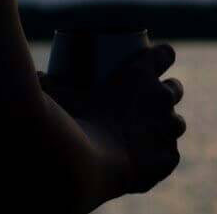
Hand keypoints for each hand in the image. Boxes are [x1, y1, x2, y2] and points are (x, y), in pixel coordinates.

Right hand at [41, 43, 185, 194]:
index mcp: (141, 72)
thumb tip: (38, 76)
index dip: (162, 55)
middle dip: (166, 92)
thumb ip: (47, 82)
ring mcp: (167, 129)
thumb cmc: (71, 121)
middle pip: (175, 88)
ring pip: (177, 123)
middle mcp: (162, 97)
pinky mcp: (167, 158)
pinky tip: (151, 160)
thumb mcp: (57, 95)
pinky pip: (170, 155)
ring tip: (150, 132)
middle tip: (145, 101)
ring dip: (167, 125)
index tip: (152, 60)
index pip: (165, 53)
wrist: (87, 163)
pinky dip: (161, 157)